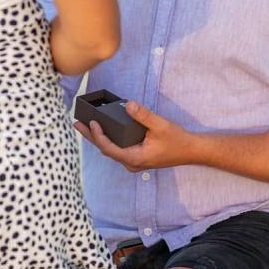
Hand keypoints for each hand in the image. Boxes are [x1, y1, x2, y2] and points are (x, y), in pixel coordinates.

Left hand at [73, 99, 193, 172]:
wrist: (191, 151)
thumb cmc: (177, 140)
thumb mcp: (160, 125)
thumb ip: (143, 115)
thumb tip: (128, 105)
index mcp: (135, 158)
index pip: (108, 149)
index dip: (98, 136)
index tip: (92, 123)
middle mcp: (132, 163)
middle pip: (105, 150)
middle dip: (91, 137)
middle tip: (77, 124)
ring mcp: (134, 161)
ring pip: (111, 150)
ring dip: (98, 138)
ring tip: (86, 125)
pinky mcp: (137, 157)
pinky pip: (118, 149)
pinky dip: (109, 139)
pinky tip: (104, 130)